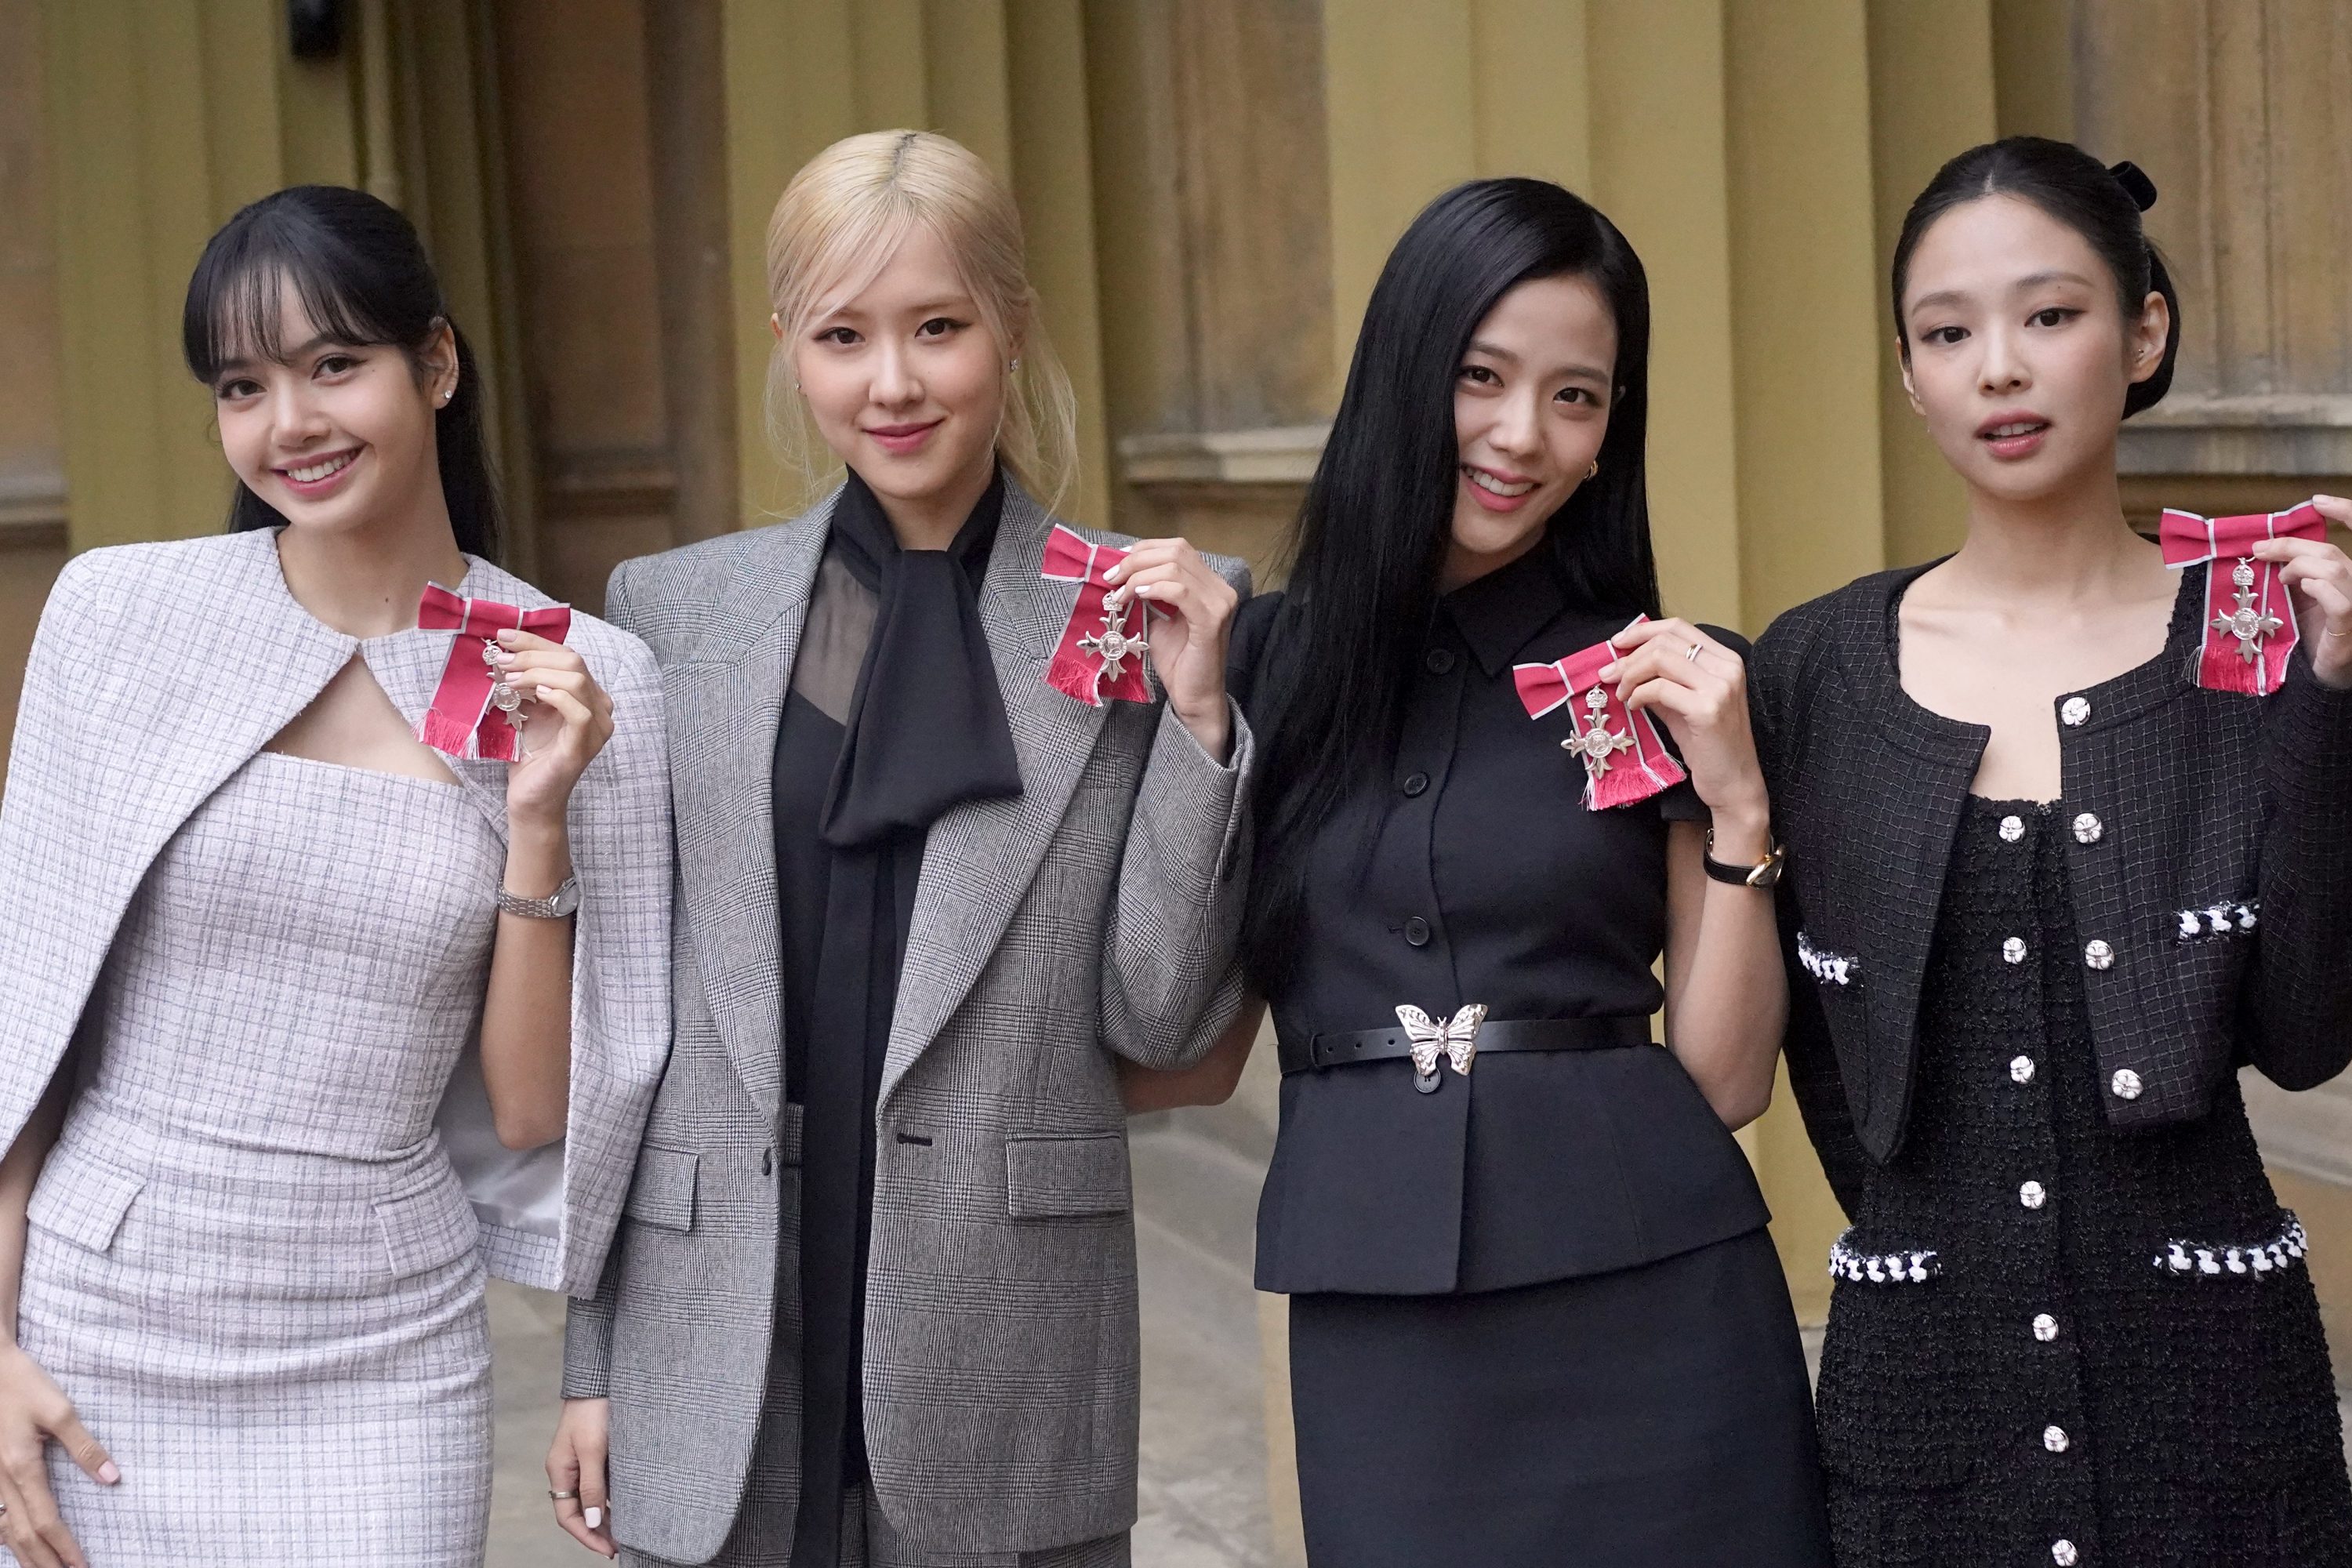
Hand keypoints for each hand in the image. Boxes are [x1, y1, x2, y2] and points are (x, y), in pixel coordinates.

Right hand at [0, 1341, 115, 1567]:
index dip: (63, 1547)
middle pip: (21, 1535)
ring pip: (3, 1530)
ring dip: (24, 1554)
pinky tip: (16, 1545)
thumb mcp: (60, 1410)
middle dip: (45, 1561)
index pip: (45, 1521)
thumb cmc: (23, 1384)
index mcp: (20, 1467)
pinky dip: (6, 1537)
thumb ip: (85, 1446)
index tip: (83, 1566)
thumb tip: (112, 1478)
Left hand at [493, 629, 617, 828]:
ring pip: (576, 680)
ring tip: (508, 680)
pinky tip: (534, 695)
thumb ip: (528, 682)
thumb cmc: (530, 755)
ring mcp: (598, 727)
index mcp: (590, 695)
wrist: (531, 797)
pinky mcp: (585, 745)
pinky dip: (555, 696)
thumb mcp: (528, 708)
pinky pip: (579, 711)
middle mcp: (601, 708)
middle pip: (574, 662)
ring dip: (536, 673)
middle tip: (501, 660)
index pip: (568, 655)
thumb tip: (504, 651)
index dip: (535, 642)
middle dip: (532, 655)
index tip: (504, 636)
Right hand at [547, 1397, 614, 1556]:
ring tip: (626, 1532)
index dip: (586, 1536)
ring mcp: (581, 1462)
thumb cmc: (593, 1411)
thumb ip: (591, 1486)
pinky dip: (611, 1498)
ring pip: (591, 1499)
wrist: (601, 1378)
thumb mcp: (593, 1450)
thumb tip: (590, 1522)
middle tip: (620, 1546)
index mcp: (559, 1471)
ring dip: (605, 1516)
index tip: (608, 1549)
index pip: (568, 1516)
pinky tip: (628, 1505)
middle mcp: (568, 1470)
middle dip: (597, 1531)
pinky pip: (601, 1483)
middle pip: (579, 1511)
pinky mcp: (597, 1453)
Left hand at [1102, 539, 1237, 761]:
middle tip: (1110, 578)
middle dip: (1136, 560)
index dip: (1144, 549)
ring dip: (1139, 576)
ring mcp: (1219, 602)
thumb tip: (1119, 571)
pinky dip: (1154, 588)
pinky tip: (1136, 597)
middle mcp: (1220, 588)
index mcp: (1209, 583)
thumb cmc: (1177, 660)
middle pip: (1176, 551)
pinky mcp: (1212, 620)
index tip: (1116, 564)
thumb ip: (1147, 592)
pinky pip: (1180, 591)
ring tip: (1119, 594)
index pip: (1177, 547)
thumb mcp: (1157, 618)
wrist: (1194, 696)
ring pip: (1175, 567)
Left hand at [1599, 618, 1768, 850]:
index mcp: (1726, 659)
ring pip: (1660, 659)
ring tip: (1621, 693)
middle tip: (1609, 674)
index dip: (1642, 631)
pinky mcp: (1707, 709)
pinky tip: (1634, 706)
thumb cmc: (1709, 745)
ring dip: (1630, 674)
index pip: (1678, 627)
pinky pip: (1660, 688)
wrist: (1733, 783)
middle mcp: (1727, 667)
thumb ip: (1661, 680)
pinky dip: (1639, 694)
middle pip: (1666, 640)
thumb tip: (1622, 663)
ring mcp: (1720, 687)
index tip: (1616, 644)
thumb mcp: (1682, 704)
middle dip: (1629, 655)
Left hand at [2261, 497, 2351, 689]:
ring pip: (2336, 570)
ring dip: (2299, 567)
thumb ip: (2292, 576)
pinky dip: (2318, 589)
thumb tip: (2264, 553)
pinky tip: (2301, 588)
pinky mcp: (2348, 628)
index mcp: (2347, 577)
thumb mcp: (2299, 600)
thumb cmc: (2309, 637)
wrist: (2319, 677)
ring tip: (2279, 577)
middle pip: (2331, 553)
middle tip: (2259, 550)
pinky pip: (2340, 602)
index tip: (2318, 501)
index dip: (2345, 512)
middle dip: (2292, 546)